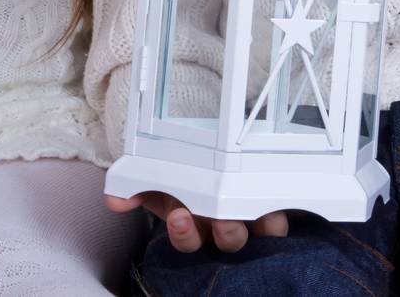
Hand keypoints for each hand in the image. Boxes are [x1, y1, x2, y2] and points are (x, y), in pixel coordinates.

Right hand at [105, 191, 288, 253]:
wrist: (210, 157)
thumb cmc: (184, 178)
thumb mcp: (160, 180)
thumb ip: (137, 187)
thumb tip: (113, 200)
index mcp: (196, 226)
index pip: (189, 242)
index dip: (185, 234)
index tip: (179, 216)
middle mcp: (226, 227)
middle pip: (228, 240)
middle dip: (223, 230)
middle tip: (220, 214)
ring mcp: (255, 218)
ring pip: (262, 232)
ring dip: (262, 220)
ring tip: (255, 206)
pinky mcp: (278, 203)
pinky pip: (286, 212)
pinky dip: (284, 207)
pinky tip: (280, 199)